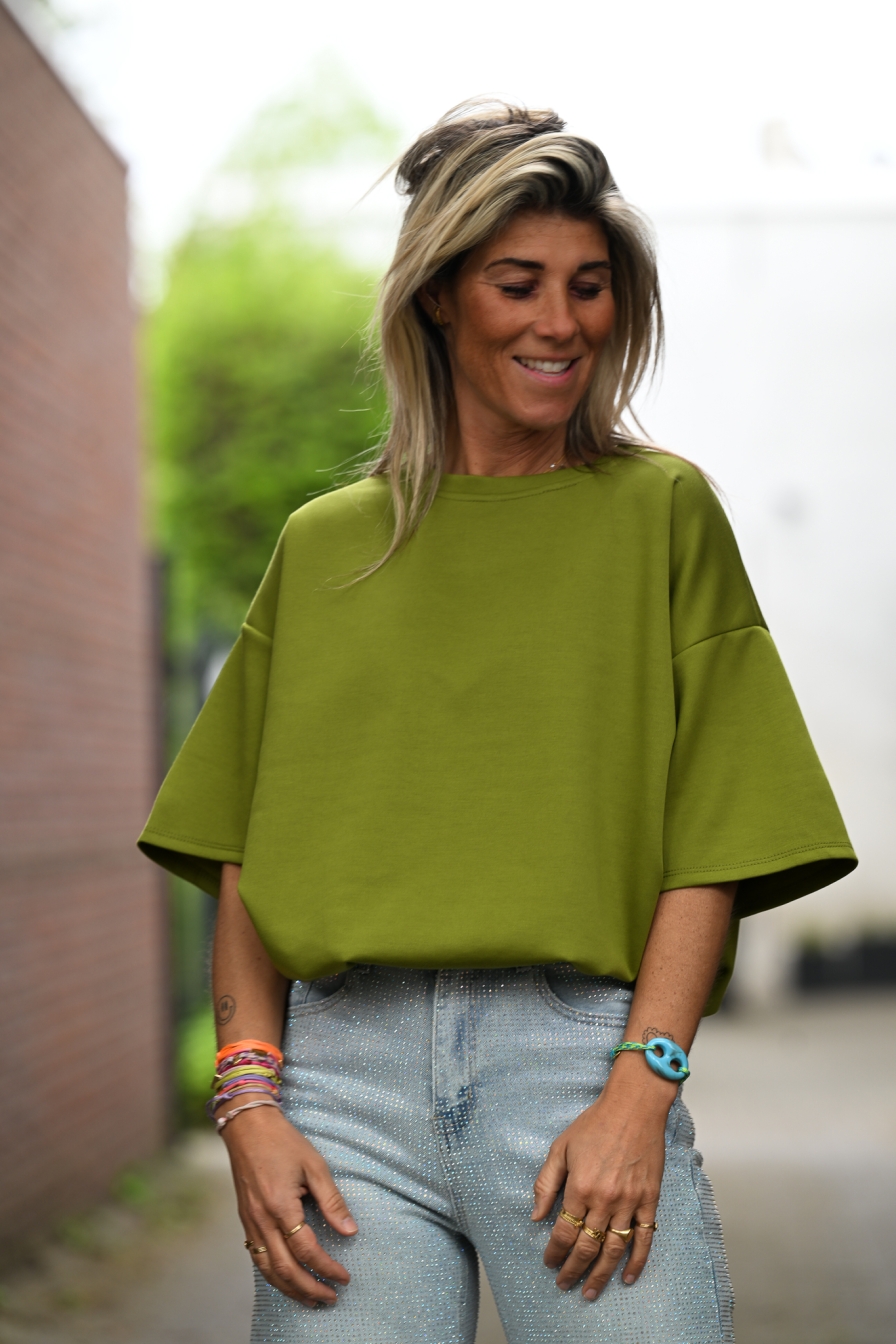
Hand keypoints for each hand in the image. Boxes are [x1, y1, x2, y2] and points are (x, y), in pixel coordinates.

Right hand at [222, 1104, 356, 1306]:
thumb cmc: (283, 1142)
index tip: (344, 1277)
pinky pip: (256, 1257)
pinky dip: (272, 1275)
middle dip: (309, 1288)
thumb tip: (350, 1231)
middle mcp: (262, 1220)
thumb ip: (332, 1201)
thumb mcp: (315, 1165)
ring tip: (310, 1300)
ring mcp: (250, 1223)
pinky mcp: (245, 1220)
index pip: (307, 1250)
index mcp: (281, 1206)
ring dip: (290, 1289)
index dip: (327, 1268)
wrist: (247, 1127)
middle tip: (331, 1298)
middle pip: (286, 1269)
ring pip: (268, 1269)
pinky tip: (285, 1280)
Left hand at [532, 1055, 673, 1299]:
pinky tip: (628, 1278)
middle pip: (587, 1246)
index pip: (564, 1232)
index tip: (548, 1263)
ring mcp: (630, 1202)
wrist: (633, 1107)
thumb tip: (535, 1216)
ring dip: (601, 1274)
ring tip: (590, 1292)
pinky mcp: (650, 1200)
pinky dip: (637, 1261)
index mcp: (580, 1187)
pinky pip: (644, 1237)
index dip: (554, 1252)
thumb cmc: (594, 1124)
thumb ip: (546, 1183)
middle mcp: (605, 1200)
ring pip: (614, 1249)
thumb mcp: (560, 1148)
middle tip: (564, 1285)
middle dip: (573, 1270)